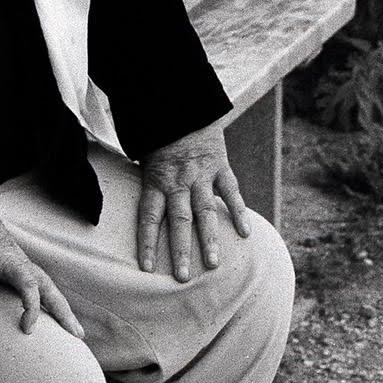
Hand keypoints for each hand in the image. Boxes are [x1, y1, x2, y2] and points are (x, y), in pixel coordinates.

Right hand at [0, 172, 86, 337]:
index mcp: (3, 267)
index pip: (30, 289)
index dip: (42, 306)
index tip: (50, 328)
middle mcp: (15, 266)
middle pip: (48, 291)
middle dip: (63, 312)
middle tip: (79, 335)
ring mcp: (15, 264)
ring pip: (48, 290)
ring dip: (62, 311)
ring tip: (74, 333)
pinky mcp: (9, 262)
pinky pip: (28, 287)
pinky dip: (32, 306)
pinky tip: (29, 326)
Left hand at [135, 121, 250, 281]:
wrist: (182, 105)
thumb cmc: (159, 137)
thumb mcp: (144, 158)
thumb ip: (146, 184)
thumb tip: (138, 212)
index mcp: (155, 180)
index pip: (148, 216)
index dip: (147, 243)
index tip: (146, 268)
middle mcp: (178, 181)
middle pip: (178, 220)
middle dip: (180, 250)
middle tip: (183, 277)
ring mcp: (201, 174)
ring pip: (205, 210)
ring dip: (210, 239)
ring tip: (214, 264)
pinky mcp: (220, 166)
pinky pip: (231, 191)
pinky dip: (238, 211)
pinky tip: (245, 233)